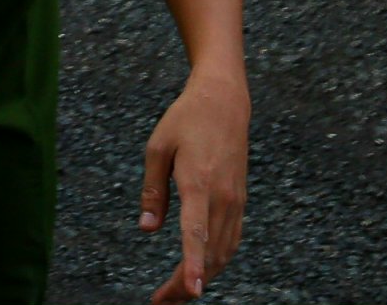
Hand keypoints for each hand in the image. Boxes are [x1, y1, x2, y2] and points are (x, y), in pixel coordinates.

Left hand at [139, 71, 249, 302]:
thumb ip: (152, 190)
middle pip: (209, 253)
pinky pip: (230, 240)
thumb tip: (147, 229)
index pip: (195, 233)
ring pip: (223, 252)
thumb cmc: (184, 121)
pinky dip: (216, 260)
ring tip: (177, 294)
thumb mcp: (157, 148)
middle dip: (187, 283)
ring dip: (203, 276)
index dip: (192, 265)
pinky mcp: (239, 201)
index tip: (191, 292)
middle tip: (162, 302)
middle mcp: (222, 198)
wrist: (223, 103)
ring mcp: (235, 201)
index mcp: (198, 183)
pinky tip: (201, 270)